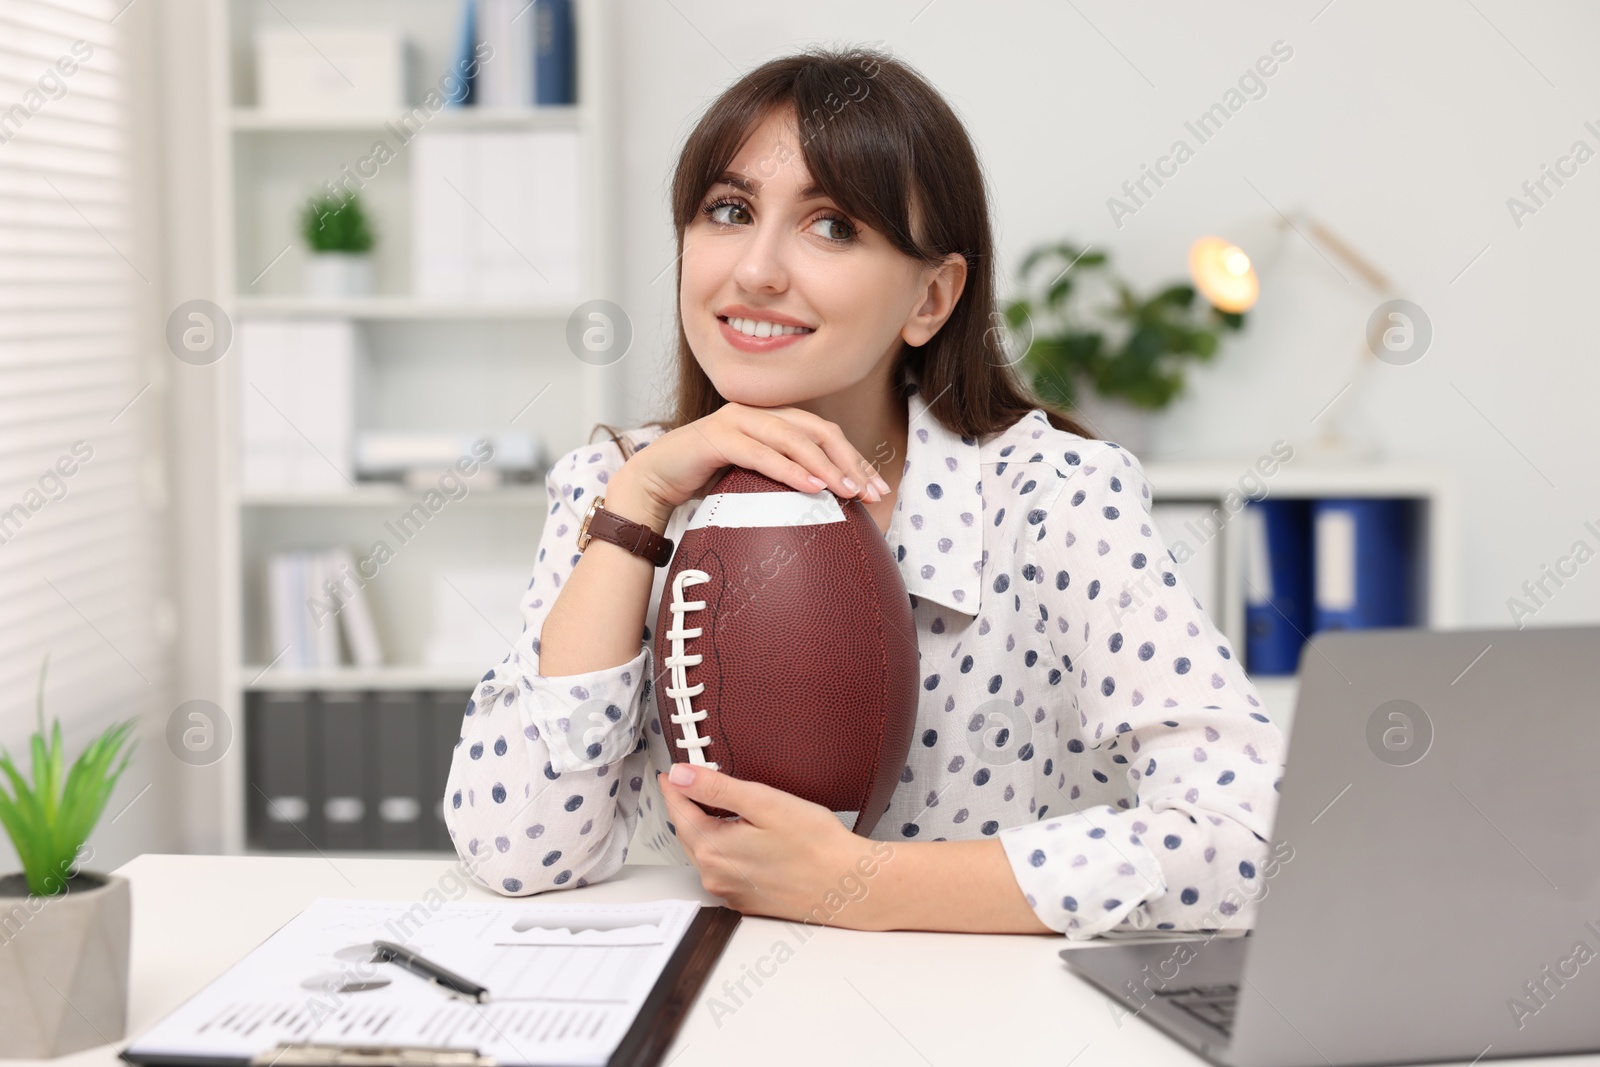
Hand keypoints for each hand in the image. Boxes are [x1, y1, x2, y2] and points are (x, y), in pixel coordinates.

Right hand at [614, 403, 892, 527]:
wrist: (655, 480)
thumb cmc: (705, 482)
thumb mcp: (754, 480)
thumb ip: (785, 481)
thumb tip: (827, 507)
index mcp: (772, 419)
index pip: (825, 434)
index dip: (854, 459)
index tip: (878, 488)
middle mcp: (758, 413)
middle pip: (817, 430)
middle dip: (849, 461)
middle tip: (871, 491)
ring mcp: (737, 421)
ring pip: (793, 437)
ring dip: (825, 465)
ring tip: (848, 490)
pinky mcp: (717, 437)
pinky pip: (762, 452)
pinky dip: (790, 469)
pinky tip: (812, 486)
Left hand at [655, 763, 895, 929]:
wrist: (848, 887)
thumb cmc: (816, 845)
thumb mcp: (764, 803)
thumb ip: (717, 788)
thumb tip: (680, 775)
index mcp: (714, 849)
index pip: (678, 811)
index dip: (674, 787)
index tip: (670, 773)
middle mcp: (715, 876)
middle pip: (688, 833)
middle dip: (686, 806)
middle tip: (691, 782)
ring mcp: (730, 893)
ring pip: (704, 853)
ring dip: (704, 828)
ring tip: (715, 805)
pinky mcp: (747, 901)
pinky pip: (723, 870)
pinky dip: (723, 850)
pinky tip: (741, 837)